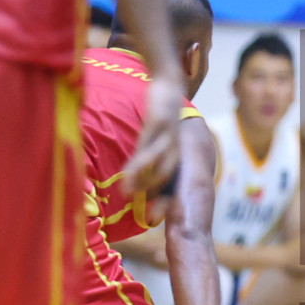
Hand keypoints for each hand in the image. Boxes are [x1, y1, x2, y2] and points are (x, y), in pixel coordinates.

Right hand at [121, 75, 183, 213]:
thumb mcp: (153, 137)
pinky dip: (139, 160)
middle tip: (144, 214)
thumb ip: (145, 155)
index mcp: (175, 153)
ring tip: (128, 193)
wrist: (168, 83)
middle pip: (169, 177)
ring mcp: (169, 136)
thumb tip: (132, 175)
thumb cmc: (159, 113)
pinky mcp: (159, 123)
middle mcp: (176, 148)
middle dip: (157, 196)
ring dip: (143, 180)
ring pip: (159, 164)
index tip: (155, 221)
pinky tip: (128, 170)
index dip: (164, 201)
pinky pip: (148, 145)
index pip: (172, 181)